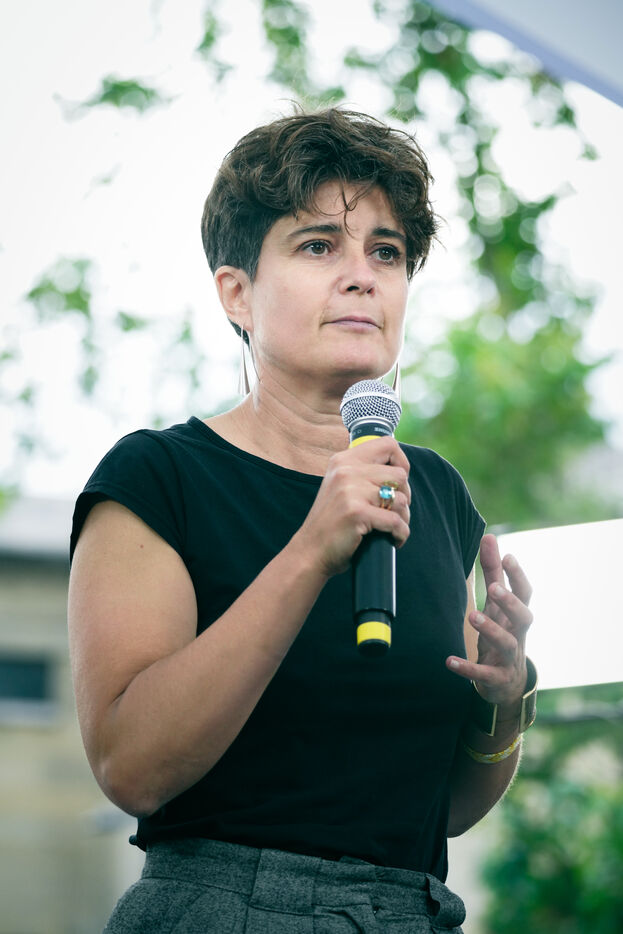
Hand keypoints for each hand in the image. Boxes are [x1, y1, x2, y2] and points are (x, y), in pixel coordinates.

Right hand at [293, 436, 410, 577]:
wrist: (310, 551)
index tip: (398, 484)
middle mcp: (346, 470)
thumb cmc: (332, 523)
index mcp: (343, 460)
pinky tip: (393, 539)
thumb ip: (363, 473)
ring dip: (403, 518)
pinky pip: (396, 520)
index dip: (402, 463)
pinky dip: (400, 533)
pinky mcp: (357, 512)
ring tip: (392, 528)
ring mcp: (350, 490)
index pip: (388, 444)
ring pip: (401, 499)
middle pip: (400, 475)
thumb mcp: (342, 487)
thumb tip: (400, 470)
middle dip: (405, 496)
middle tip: (394, 511)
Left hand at [447, 533, 532, 707]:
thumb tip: (490, 536)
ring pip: (507, 643)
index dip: (518, 576)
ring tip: (472, 616)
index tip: (508, 556)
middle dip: (510, 602)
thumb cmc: (502, 634)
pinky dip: (468, 668)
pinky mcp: (497, 679)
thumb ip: (494, 572)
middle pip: (524, 617)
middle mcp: (518, 635)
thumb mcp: (497, 605)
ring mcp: (509, 658)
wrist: (507, 685)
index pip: (525, 593)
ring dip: (491, 629)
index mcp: (516, 615)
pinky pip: (484, 673)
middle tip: (493, 588)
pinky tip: (449, 661)